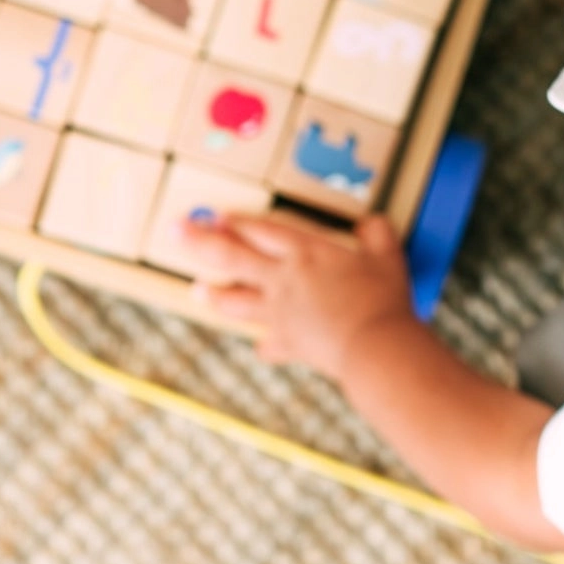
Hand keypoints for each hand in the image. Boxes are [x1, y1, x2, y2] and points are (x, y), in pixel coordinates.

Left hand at [179, 211, 415, 378]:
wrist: (373, 347)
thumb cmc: (381, 298)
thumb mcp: (388, 256)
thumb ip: (378, 235)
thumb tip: (372, 223)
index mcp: (305, 252)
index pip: (262, 230)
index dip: (239, 221)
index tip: (218, 215)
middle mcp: (283, 279)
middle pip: (231, 256)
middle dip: (200, 242)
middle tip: (176, 231)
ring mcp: (280, 313)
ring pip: (235, 301)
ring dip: (214, 294)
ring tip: (197, 289)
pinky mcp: (288, 344)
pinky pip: (269, 344)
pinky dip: (266, 344)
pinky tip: (264, 345)